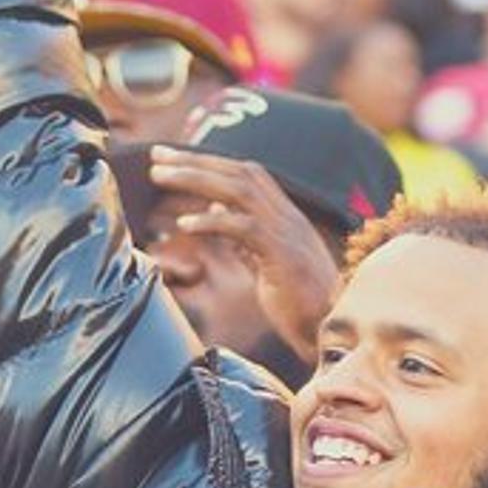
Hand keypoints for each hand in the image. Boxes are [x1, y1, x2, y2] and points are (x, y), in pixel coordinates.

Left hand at [149, 146, 341, 360]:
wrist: (331, 330)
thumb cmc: (300, 304)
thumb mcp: (267, 263)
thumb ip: (243, 237)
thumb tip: (216, 212)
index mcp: (285, 216)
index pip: (245, 175)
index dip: (208, 163)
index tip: (171, 160)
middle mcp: (287, 217)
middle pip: (239, 173)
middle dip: (195, 161)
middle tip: (156, 157)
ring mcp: (287, 233)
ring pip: (239, 190)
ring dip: (195, 179)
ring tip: (159, 177)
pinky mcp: (282, 255)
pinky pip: (243, 228)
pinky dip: (211, 222)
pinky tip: (184, 226)